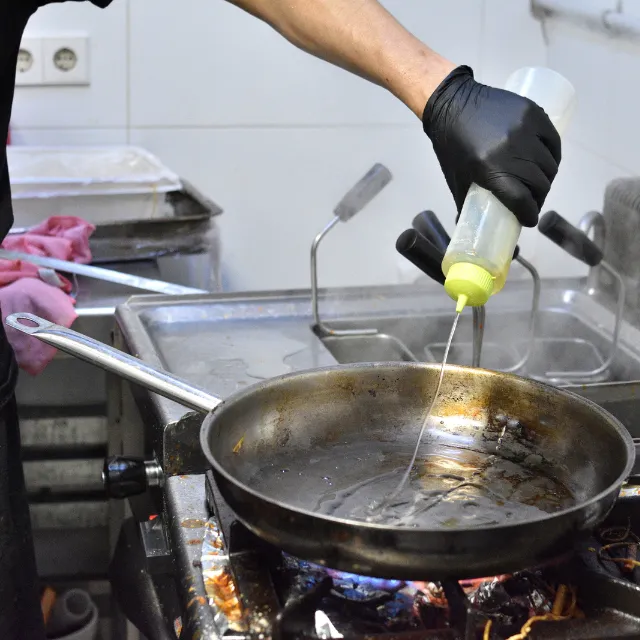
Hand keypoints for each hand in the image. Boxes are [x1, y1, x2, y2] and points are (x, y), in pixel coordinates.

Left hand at [422, 66, 560, 226]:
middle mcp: (511, 149)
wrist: (452, 102)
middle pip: (539, 183)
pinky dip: (553, 157)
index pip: (522, 199)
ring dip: (547, 179)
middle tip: (532, 202)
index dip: (529, 214)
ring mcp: (525, 129)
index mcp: (489, 168)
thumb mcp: (455, 178)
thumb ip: (465, 205)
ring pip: (549, 164)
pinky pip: (553, 142)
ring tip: (538, 184)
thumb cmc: (450, 146)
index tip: (528, 219)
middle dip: (538, 198)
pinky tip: (547, 164)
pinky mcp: (533, 113)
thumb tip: (474, 228)